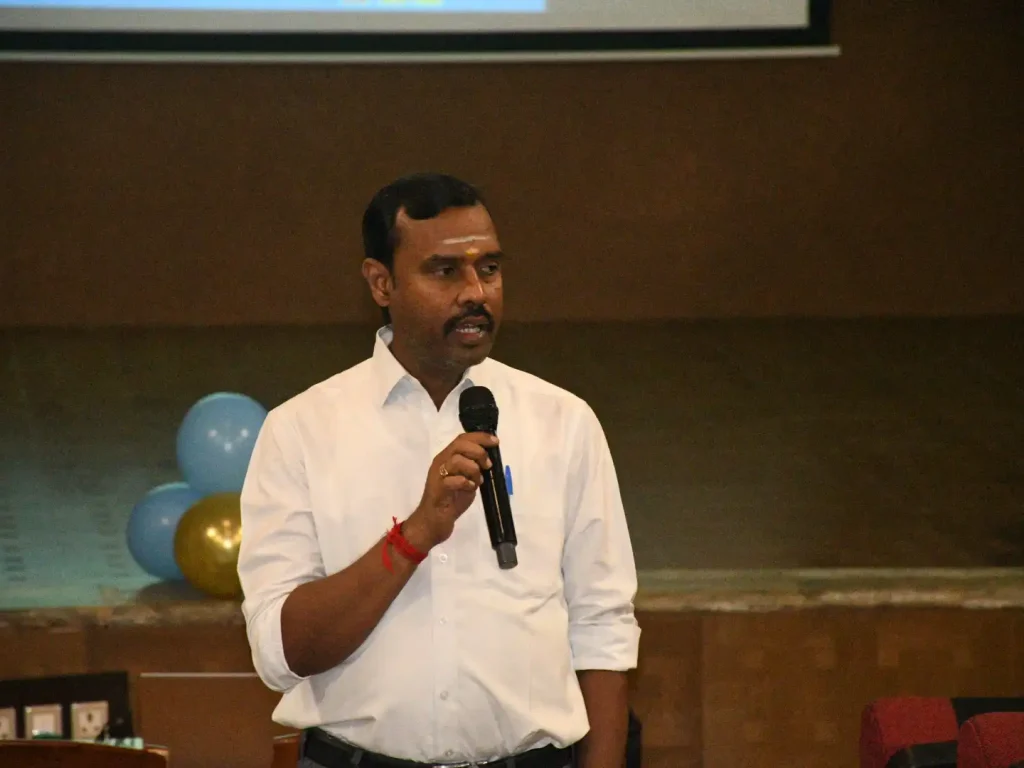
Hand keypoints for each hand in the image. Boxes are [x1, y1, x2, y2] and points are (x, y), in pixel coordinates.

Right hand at [404, 432, 497, 550]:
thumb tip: (489, 460)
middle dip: (478, 452)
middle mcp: (441, 461)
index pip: (463, 438)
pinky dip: (465, 482)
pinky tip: (470, 488)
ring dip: (473, 469)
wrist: (434, 520)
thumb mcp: (466, 479)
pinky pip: (452, 480)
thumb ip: (473, 468)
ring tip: (477, 481)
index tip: (496, 442)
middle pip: (460, 444)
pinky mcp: (438, 488)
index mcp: (447, 457)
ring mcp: (438, 474)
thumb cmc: (451, 499)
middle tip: (487, 465)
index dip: (480, 437)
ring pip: (457, 460)